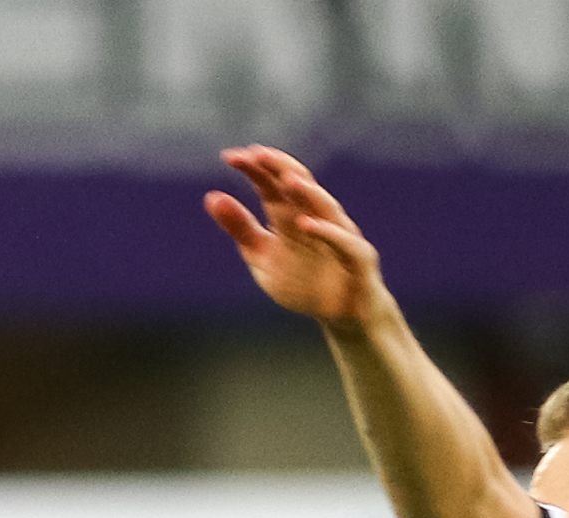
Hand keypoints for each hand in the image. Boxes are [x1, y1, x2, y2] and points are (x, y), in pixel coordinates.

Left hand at [206, 146, 387, 329]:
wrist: (341, 314)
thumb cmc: (302, 281)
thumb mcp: (262, 257)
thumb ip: (240, 229)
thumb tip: (211, 197)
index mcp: (290, 217)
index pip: (272, 186)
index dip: (255, 170)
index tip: (230, 157)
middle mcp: (316, 217)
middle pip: (299, 185)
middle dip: (279, 168)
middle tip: (256, 154)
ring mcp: (339, 234)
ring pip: (324, 207)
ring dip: (306, 192)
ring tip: (285, 179)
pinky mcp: (357, 257)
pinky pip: (341, 241)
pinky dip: (324, 232)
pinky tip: (305, 225)